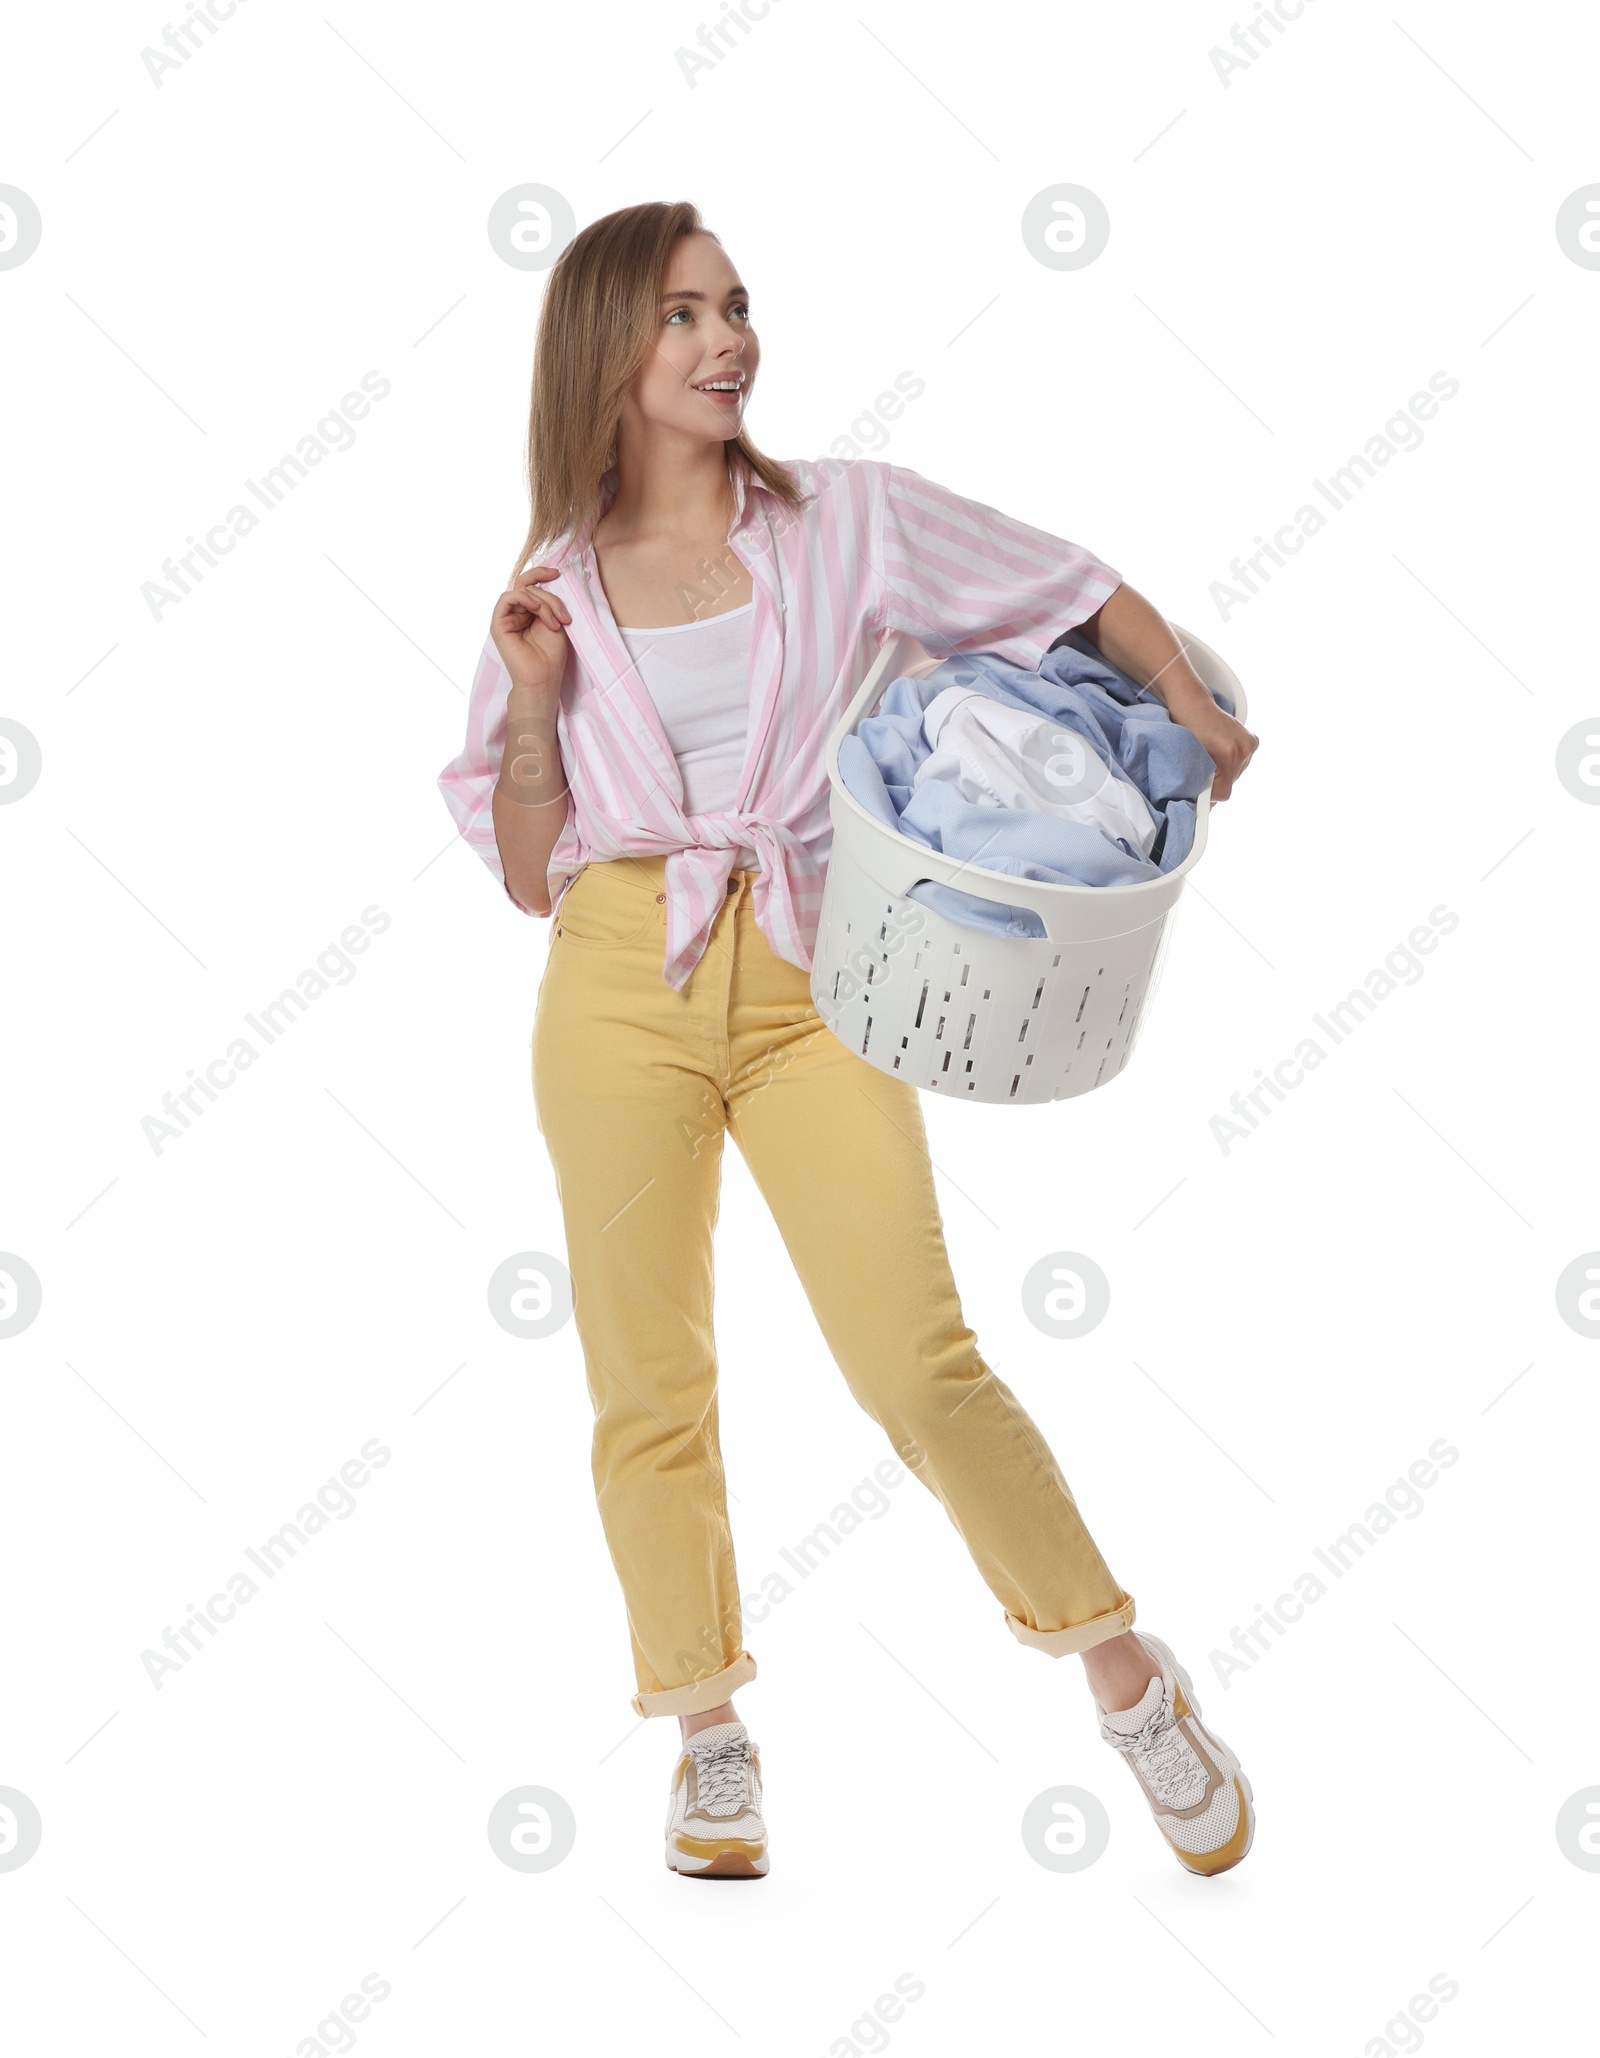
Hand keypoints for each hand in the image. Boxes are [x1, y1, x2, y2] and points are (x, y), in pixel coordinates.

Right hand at [490, 566, 572, 697]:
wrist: (543, 678)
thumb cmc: (551, 655)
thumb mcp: (555, 621)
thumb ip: (548, 601)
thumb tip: (546, 581)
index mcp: (528, 612)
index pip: (531, 585)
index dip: (541, 574)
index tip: (557, 573)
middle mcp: (516, 613)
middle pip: (529, 586)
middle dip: (550, 596)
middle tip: (564, 616)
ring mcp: (506, 618)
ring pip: (522, 592)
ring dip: (543, 603)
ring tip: (554, 623)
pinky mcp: (498, 624)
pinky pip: (507, 598)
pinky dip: (523, 598)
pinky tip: (536, 609)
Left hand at [1165, 683, 1258, 802]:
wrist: (1192, 704)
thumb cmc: (1184, 729)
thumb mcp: (1187, 758)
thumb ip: (1198, 781)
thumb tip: (1204, 805)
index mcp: (1228, 753)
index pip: (1223, 793)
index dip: (1209, 795)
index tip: (1198, 790)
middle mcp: (1243, 748)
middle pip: (1230, 785)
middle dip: (1215, 783)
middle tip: (1201, 771)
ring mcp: (1250, 744)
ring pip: (1236, 775)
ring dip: (1223, 773)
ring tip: (1210, 758)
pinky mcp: (1252, 741)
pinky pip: (1241, 764)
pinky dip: (1230, 764)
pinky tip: (1220, 753)